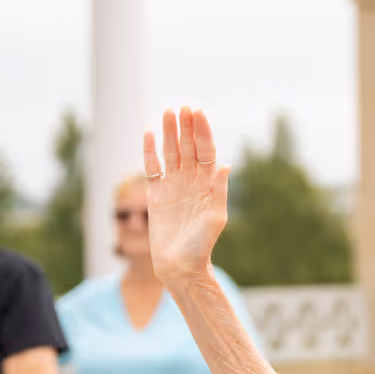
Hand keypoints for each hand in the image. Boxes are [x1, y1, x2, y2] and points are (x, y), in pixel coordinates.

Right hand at [142, 108, 228, 288]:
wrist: (180, 266)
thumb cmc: (202, 245)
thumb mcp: (216, 218)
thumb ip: (219, 191)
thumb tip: (226, 165)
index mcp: (208, 184)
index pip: (205, 151)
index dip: (202, 132)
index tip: (198, 112)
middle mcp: (191, 181)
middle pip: (188, 147)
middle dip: (186, 127)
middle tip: (183, 107)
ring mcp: (173, 186)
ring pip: (170, 152)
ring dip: (169, 133)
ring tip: (168, 112)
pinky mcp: (156, 194)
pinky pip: (152, 168)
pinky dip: (149, 151)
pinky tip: (149, 133)